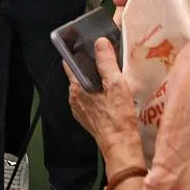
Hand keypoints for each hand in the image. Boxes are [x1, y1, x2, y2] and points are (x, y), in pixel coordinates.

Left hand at [62, 39, 142, 156]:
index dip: (76, 52)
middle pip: (78, 74)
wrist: (121, 145)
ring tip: (112, 79)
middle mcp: (74, 97)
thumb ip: (106, 62)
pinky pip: (90, 99)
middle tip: (106, 62)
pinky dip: (98, 94)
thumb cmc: (118, 118)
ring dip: (96, 82)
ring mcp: (80, 108)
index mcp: (77, 87)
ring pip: (85, 87)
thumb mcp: (116, 84)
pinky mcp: (87, 117)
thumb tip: (100, 44)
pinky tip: (111, 95)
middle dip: (90, 67)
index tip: (85, 46)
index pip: (69, 62)